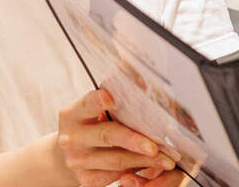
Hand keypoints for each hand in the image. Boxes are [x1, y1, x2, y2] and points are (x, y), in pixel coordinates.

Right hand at [56, 88, 178, 186]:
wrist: (71, 152)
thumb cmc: (91, 121)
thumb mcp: (94, 105)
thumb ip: (112, 92)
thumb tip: (134, 63)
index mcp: (73, 114)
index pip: (88, 104)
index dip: (98, 101)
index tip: (111, 97)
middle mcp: (72, 138)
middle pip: (108, 136)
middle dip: (135, 141)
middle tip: (156, 146)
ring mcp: (78, 161)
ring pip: (117, 161)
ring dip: (145, 160)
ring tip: (167, 159)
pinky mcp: (86, 179)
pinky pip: (117, 176)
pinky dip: (138, 171)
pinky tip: (155, 167)